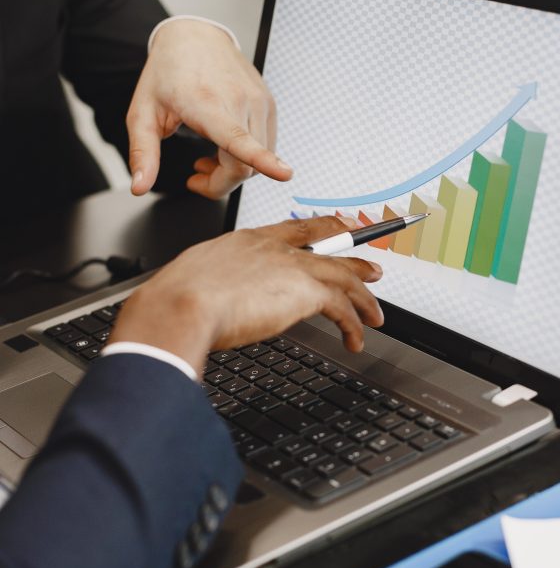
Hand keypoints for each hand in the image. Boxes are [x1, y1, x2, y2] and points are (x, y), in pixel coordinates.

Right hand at [109, 217, 383, 373]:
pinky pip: (343, 308)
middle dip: (353, 261)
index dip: (321, 229)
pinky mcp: (306, 291)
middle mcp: (274, 248)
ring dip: (363, 299)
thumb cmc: (176, 299)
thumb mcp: (197, 279)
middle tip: (371, 269)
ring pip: (344, 276)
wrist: (179, 307)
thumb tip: (220, 300)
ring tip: (374, 314)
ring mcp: (292, 266)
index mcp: (248, 240)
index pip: (295, 229)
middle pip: (327, 247)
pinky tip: (355, 339)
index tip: (336, 228)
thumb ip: (219, 283)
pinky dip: (354, 325)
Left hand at [126, 19, 291, 198]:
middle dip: (221, 183)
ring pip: (258, 161)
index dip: (263, 162)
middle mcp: (240, 101)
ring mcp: (260, 102)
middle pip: (245, 167)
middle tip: (196, 175)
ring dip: (234, 170)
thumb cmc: (168, 73)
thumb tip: (139, 187)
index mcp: (207, 104)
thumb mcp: (143, 114)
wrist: (194, 36)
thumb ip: (143, 154)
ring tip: (208, 158)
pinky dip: (247, 157)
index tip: (284, 175)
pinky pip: (265, 146)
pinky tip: (225, 146)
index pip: (239, 140)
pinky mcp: (269, 105)